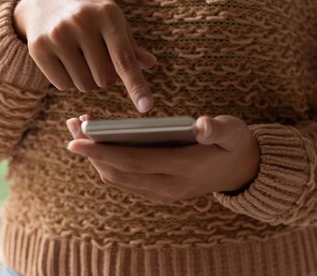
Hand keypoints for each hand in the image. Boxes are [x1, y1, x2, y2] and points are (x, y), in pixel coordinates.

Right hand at [13, 0, 157, 111]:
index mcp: (107, 14)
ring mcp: (58, 34)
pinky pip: (63, 85)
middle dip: (106, 77)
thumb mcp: (112, 20)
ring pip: (84, 85)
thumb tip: (150, 64)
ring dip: (88, 80)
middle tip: (98, 58)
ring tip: (81, 58)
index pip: (124, 59)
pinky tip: (64, 59)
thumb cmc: (89, 13)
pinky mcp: (38, 48)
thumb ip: (130, 46)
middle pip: (105, 78)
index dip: (137, 85)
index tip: (147, 107)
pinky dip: (68, 81)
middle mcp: (81, 22)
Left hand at [65, 114, 260, 204]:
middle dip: (91, 150)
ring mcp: (163, 193)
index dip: (103, 151)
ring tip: (80, 128)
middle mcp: (169, 187)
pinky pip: (126, 180)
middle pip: (118, 172)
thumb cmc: (235, 143)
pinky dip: (107, 163)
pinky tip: (99, 142)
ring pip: (118, 178)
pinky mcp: (159, 192)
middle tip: (72, 123)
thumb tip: (201, 125)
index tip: (77, 138)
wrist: (243, 171)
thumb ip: (218, 129)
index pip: (135, 161)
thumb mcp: (234, 131)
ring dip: (95, 157)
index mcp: (185, 168)